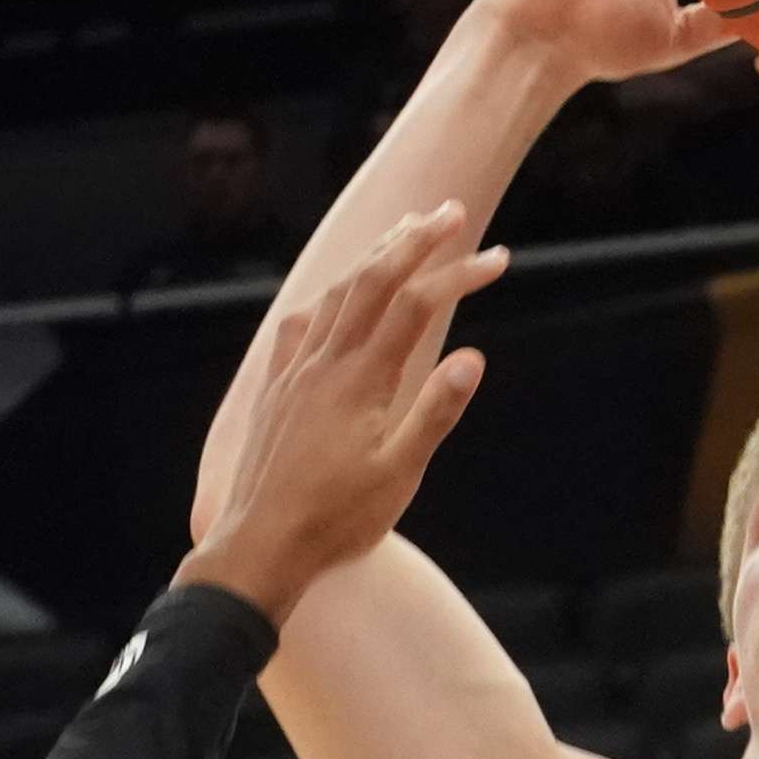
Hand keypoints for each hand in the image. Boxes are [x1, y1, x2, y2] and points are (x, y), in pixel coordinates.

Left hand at [179, 203, 505, 622]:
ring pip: (334, 295)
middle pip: (372, 280)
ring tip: (402, 235)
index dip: (459, 274)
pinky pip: (298, 325)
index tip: (499, 259)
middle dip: (414, 240)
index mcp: (361, 379)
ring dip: (371, 259)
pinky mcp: (274, 390)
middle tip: (450, 212)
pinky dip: (325, 298)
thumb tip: (472, 356)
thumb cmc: (336, 520)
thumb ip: (436, 412)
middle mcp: (324, 363)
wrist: (259, 546)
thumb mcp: (399, 474)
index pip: (417, 305)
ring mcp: (294, 373)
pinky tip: (332, 298)